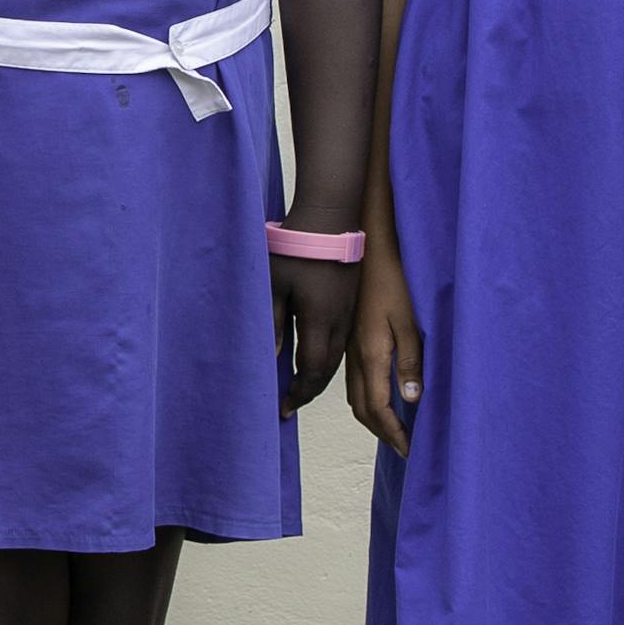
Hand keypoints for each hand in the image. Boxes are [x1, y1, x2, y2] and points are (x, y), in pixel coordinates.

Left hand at [271, 245, 357, 417]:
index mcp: (320, 320)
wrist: (330, 217)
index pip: (312, 371)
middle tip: (290, 403)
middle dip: (309, 390)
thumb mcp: (274, 285)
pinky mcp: (351, 301)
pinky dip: (327, 357)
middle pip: (328, 370)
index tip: (284, 408)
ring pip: (338, 357)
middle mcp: (340, 321)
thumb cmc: (296, 247)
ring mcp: (349, 311)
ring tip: (300, 386)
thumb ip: (273, 323)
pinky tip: (314, 357)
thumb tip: (274, 356)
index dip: (298, 393)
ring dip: (319, 375)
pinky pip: (342, 341)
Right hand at [346, 236, 421, 452]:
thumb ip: (411, 361)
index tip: (408, 450)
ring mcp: (348, 347)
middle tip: (401, 445)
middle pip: (361, 408)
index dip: (393, 433)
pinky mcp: (349, 338)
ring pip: (353, 395)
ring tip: (391, 427)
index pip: (378, 408)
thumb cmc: (392, 279)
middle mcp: (354, 356)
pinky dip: (364, 398)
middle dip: (381, 431)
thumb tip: (412, 400)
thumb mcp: (410, 320)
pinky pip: (351, 380)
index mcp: (371, 354)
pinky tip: (377, 395)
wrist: (364, 246)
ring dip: (371, 417)